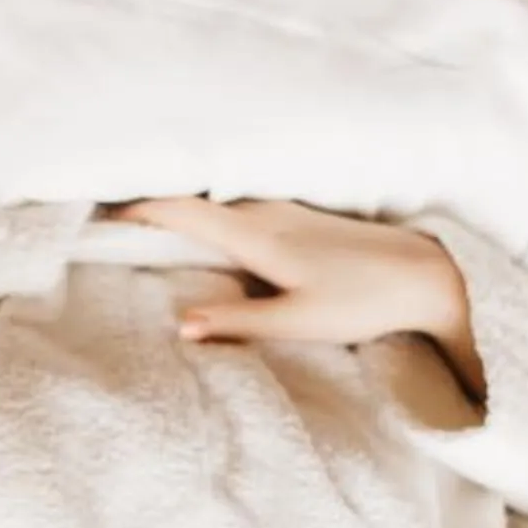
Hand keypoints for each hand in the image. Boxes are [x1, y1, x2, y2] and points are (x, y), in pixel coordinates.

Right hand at [114, 196, 482, 394]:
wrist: (427, 275)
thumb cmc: (363, 300)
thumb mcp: (296, 321)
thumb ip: (236, 322)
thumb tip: (179, 324)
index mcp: (259, 236)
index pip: (185, 212)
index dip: (140, 210)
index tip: (101, 213)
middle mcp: (268, 213)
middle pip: (196, 202)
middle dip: (152, 207)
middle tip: (110, 220)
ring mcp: (287, 212)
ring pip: (219, 204)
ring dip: (182, 211)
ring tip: (148, 225)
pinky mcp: (302, 219)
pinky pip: (240, 210)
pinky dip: (211, 217)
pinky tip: (207, 232)